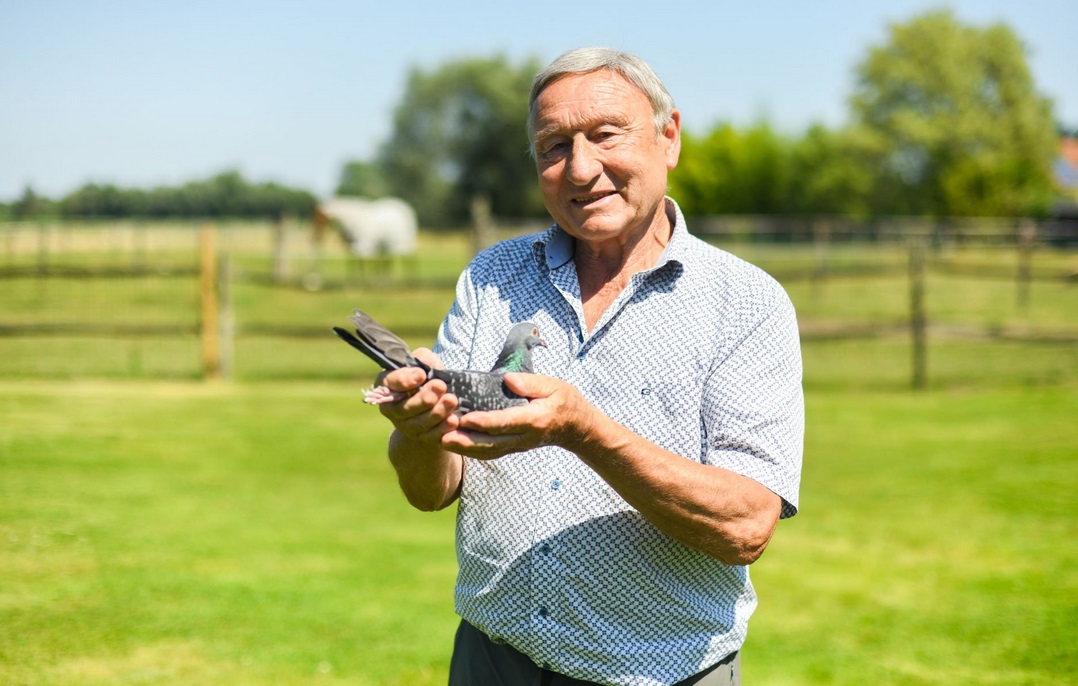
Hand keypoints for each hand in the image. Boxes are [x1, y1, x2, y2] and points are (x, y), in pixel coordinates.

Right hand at [376, 348, 461, 443]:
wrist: (436, 396)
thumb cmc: (427, 375)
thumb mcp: (425, 361)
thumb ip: (423, 359)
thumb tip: (422, 371)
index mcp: (387, 385)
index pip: (389, 382)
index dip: (404, 380)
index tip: (421, 375)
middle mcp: (391, 408)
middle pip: (403, 408)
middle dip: (423, 399)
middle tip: (441, 386)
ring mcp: (404, 425)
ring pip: (417, 424)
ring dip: (436, 413)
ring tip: (451, 401)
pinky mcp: (420, 437)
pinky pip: (429, 437)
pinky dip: (442, 429)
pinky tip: (453, 420)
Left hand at [442, 372, 592, 458]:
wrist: (576, 427)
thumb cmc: (564, 401)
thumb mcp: (554, 385)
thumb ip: (531, 383)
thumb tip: (508, 380)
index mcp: (535, 419)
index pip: (506, 422)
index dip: (486, 422)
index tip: (466, 418)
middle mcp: (524, 437)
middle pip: (492, 442)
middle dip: (466, 441)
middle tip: (443, 436)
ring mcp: (518, 445)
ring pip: (488, 451)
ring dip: (464, 448)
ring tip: (441, 440)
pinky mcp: (513, 447)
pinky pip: (490, 452)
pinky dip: (471, 450)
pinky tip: (455, 444)